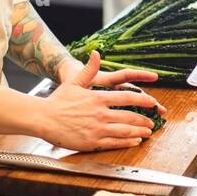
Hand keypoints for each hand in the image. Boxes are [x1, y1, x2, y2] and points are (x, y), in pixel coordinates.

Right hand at [38, 52, 162, 150]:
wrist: (43, 119)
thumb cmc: (58, 101)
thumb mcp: (74, 82)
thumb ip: (89, 69)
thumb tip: (96, 53)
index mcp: (98, 98)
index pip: (127, 97)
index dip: (143, 100)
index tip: (152, 102)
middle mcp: (100, 113)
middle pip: (130, 116)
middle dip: (144, 119)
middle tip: (151, 121)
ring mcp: (97, 129)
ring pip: (125, 131)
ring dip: (139, 132)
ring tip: (147, 132)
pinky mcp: (93, 142)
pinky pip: (115, 142)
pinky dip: (128, 142)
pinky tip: (135, 141)